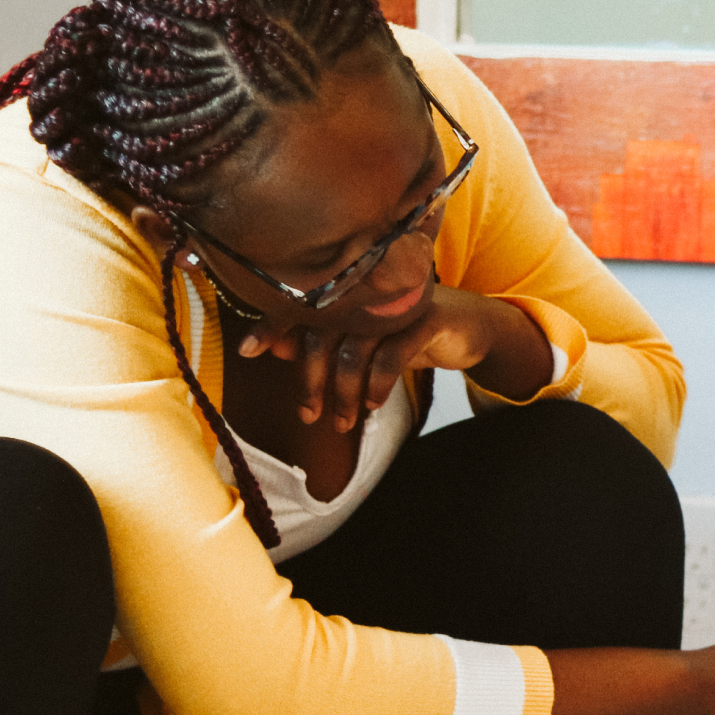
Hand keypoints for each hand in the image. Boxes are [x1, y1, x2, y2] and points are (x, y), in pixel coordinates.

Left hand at [239, 283, 534, 431]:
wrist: (469, 327)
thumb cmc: (406, 332)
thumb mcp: (364, 339)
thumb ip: (323, 338)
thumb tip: (277, 347)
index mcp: (348, 291)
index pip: (299, 306)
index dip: (271, 327)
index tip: (245, 351)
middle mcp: (367, 291)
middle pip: (322, 336)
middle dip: (311, 382)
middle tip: (308, 416)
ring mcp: (395, 303)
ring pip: (353, 351)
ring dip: (345, 394)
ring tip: (343, 423)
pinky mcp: (425, 318)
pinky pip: (390, 355)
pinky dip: (377, 384)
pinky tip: (373, 404)